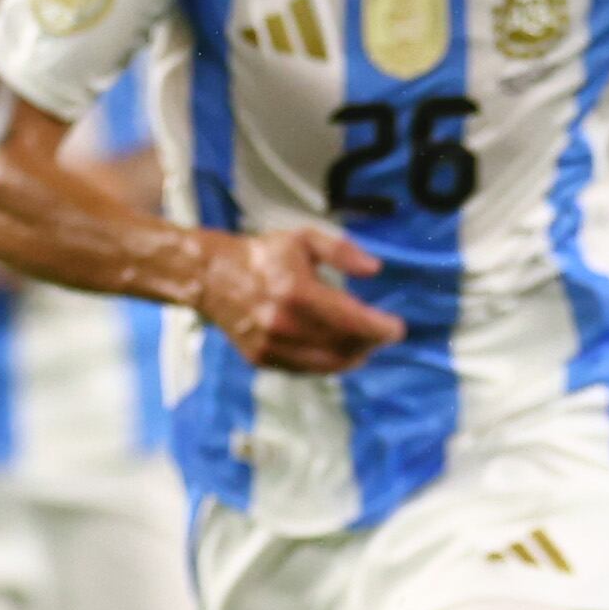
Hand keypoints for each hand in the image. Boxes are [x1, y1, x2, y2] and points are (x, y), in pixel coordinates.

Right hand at [200, 227, 405, 374]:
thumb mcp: (304, 239)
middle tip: (382, 334)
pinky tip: (337, 349)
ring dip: (353, 357)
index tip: (397, 328)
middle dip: (370, 343)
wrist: (212, 276)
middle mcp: (285, 325)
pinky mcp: (262, 360)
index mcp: (297, 293)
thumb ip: (341, 252)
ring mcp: (272, 347)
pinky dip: (328, 362)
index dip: (380, 329)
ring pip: (328, 365)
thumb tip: (375, 269)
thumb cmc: (263, 255)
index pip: (353, 322)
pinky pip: (307, 369)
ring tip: (364, 345)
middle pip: (344, 347)